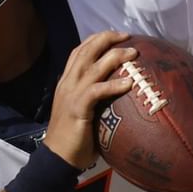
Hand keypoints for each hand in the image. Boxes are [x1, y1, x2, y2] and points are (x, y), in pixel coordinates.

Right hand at [43, 31, 135, 168]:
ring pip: (93, 66)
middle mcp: (68, 83)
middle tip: (128, 36)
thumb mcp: (85, 109)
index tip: (118, 35)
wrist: (58, 156)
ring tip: (134, 53)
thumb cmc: (76, 135)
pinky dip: (113, 85)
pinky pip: (96, 91)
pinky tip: (128, 83)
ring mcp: (71, 94)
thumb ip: (96, 96)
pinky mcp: (77, 108)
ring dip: (115, 57)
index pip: (80, 51)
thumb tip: (122, 89)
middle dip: (107, 39)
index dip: (98, 39)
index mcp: (68, 81)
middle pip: (86, 51)